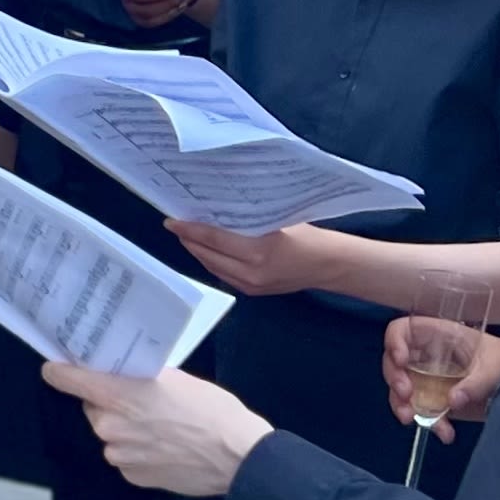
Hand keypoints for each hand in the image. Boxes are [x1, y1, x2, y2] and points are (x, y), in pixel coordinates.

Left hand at [40, 363, 274, 496]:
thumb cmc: (212, 411)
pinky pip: (125, 456)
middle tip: (143, 400)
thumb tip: (122, 374)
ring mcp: (118, 455)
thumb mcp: (177, 379)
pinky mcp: (131, 476)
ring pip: (110, 433)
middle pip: (94, 407)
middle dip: (111, 402)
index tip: (56, 366)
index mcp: (116, 395)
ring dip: (126, 428)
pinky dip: (138, 451)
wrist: (238, 458)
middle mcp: (108, 426)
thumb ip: (140, 377)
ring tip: (162, 427)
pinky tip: (166, 447)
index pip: (66, 379)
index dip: (60, 370)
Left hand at [168, 220, 344, 297]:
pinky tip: (206, 250)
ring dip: (198, 251)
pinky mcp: (253, 292)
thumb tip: (216, 207)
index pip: (213, 239)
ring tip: (187, 235)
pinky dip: (211, 261)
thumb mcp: (278, 220)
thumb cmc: (307, 236)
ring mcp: (251, 285)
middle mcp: (251, 272)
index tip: (171, 221)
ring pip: (212, 267)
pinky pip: (223, 275)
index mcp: (258, 251)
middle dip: (189, 240)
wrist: (329, 265)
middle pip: (207, 255)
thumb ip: (248, 219)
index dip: (189, 229)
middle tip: (176, 224)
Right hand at [384, 319, 499, 439]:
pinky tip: (445, 433)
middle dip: (395, 380)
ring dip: (402, 406)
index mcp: (438, 336)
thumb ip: (475, 383)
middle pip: (394, 363)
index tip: (402, 361)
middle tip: (406, 395)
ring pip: (401, 390)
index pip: (402, 331)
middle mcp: (427, 356)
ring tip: (412, 420)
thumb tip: (452, 401)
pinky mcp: (435, 400)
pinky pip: (421, 411)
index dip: (394, 343)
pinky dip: (429, 423)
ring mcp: (428, 379)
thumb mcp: (495, 367)